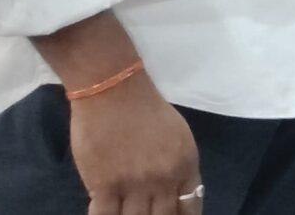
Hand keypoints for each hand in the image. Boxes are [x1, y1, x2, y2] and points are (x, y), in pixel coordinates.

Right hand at [68, 73, 200, 214]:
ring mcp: (134, 184)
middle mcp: (164, 179)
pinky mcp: (104, 184)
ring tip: (128, 214)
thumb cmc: (147, 110)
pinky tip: (107, 213)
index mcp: (185, 166)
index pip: (190, 208)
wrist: (114, 91)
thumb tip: (174, 196)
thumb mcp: (179, 139)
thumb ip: (178, 169)